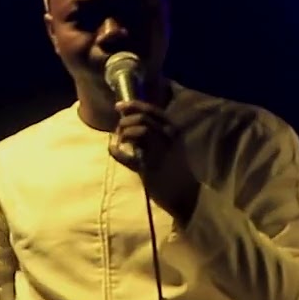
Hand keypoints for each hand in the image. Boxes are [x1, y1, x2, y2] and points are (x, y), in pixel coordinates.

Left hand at [109, 100, 199, 220]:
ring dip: (124, 133)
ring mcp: (159, 151)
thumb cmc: (176, 170)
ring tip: (121, 140)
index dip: (133, 105)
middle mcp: (168, 137)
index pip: (152, 111)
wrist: (186, 194)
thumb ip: (152, 135)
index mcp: (173, 130)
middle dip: (126, 121)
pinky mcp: (150, 168)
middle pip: (142, 118)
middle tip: (119, 130)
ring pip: (139, 131)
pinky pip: (130, 157)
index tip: (118, 106)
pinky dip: (118, 153)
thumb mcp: (169, 147)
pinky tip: (112, 150)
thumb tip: (127, 123)